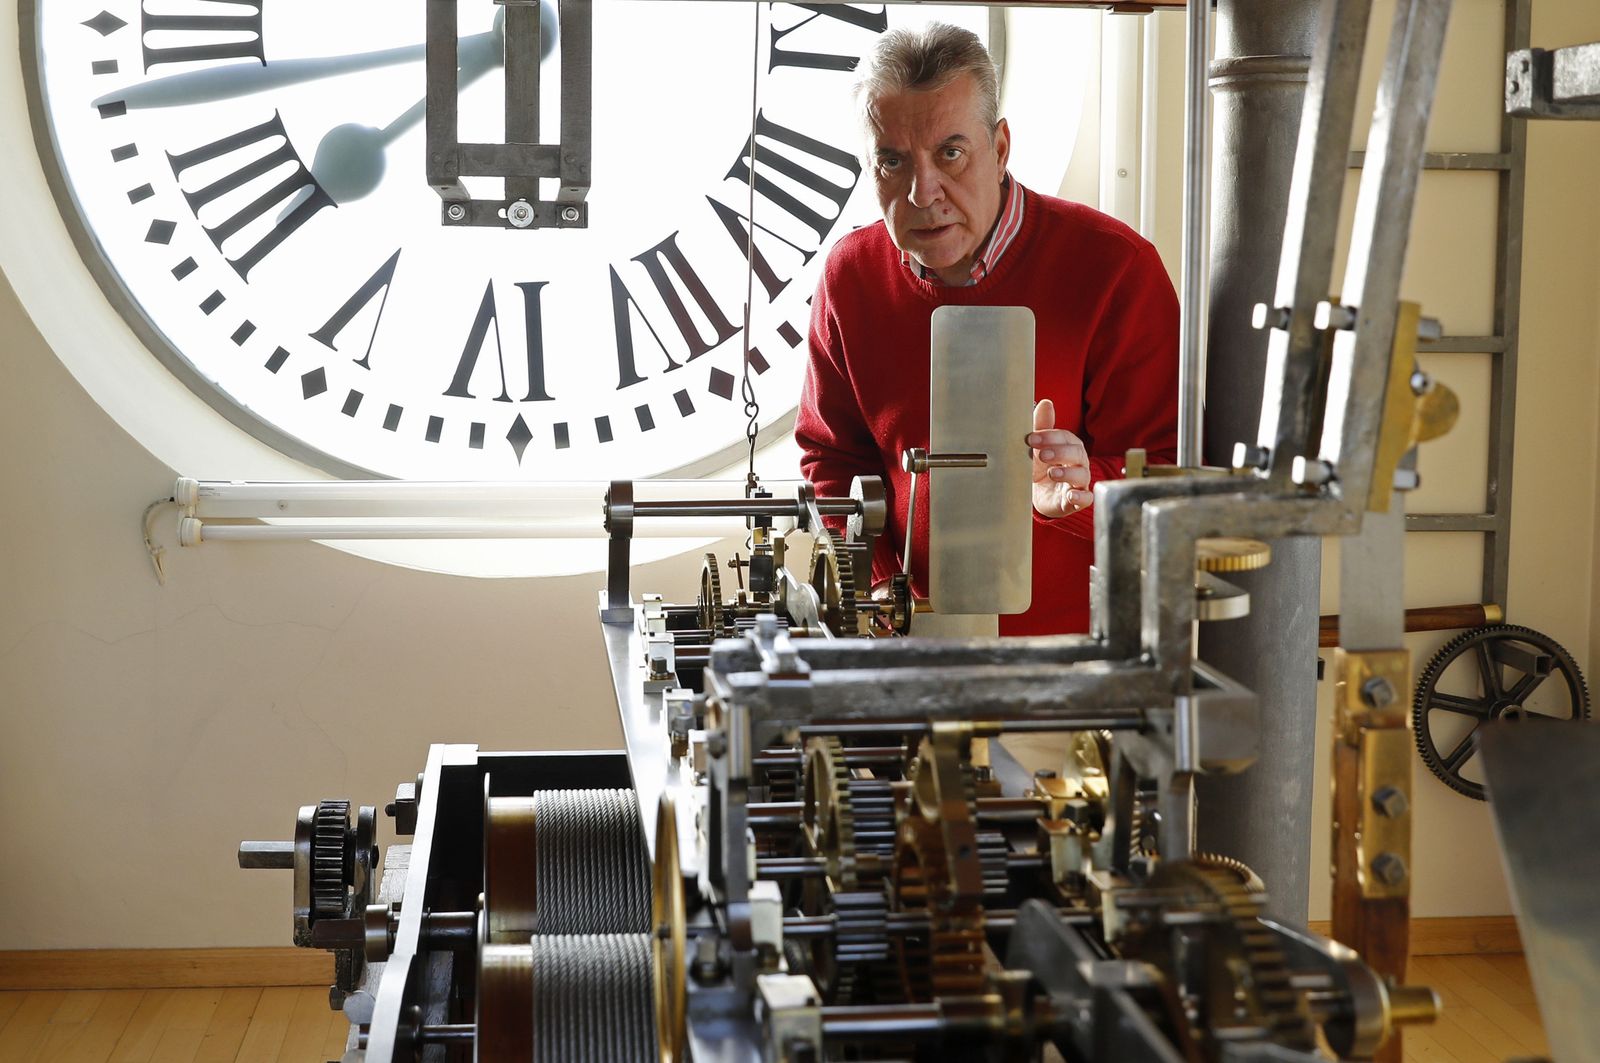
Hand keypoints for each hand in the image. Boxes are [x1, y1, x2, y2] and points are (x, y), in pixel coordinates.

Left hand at [1027, 399, 1091, 517]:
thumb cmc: (1041, 467)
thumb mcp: (1037, 447)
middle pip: (1077, 454)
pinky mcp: (1077, 501)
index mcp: (1069, 446)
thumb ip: (1042, 426)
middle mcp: (1078, 463)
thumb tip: (1046, 403)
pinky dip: (1081, 498)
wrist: (1037, 495)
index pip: (1064, 438)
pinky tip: (1070, 496)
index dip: (1049, 437)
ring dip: (1068, 473)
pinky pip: (1086, 498)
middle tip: (1041, 454)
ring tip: (1052, 473)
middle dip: (1060, 453)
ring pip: (1082, 475)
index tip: (1031, 439)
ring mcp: (1078, 482)